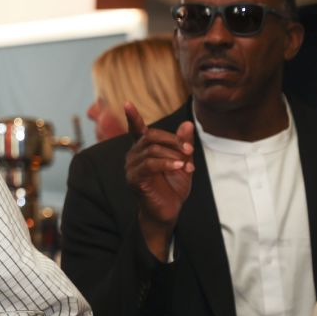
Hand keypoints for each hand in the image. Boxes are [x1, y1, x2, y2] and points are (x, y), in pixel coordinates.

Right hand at [123, 102, 194, 260]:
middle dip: (172, 140)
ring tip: (187, 165)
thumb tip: (187, 124)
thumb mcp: (183, 162)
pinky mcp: (134, 179)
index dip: (132, 117)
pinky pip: (149, 164)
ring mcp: (131, 167)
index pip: (136, 130)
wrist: (168, 212)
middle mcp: (133, 155)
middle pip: (150, 136)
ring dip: (173, 155)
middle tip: (189, 149)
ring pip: (151, 149)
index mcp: (143, 149)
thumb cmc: (173, 188)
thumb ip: (183, 144)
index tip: (127, 103)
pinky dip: (166, 163)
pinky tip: (179, 167)